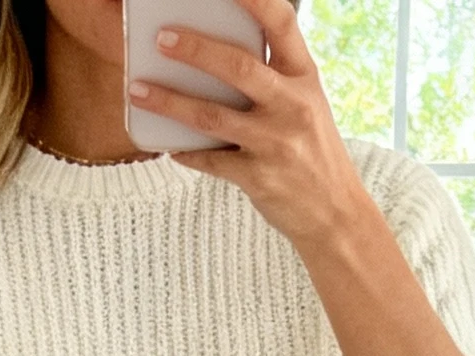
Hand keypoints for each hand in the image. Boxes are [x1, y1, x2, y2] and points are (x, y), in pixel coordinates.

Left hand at [129, 0, 369, 252]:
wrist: (336, 214)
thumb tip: (219, 55)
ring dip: (169, 102)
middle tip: (161, 38)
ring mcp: (275, 143)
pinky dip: (186, 152)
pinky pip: (210, 160)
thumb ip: (274, 79)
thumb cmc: (313, 153)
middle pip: (238, 66)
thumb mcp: (307, 104)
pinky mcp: (258, 178)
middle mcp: (292, 105)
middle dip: (195, 49)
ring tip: (138, 90)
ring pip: (212, 116)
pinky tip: (169, 146)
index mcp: (305, 77)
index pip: (281, 22)